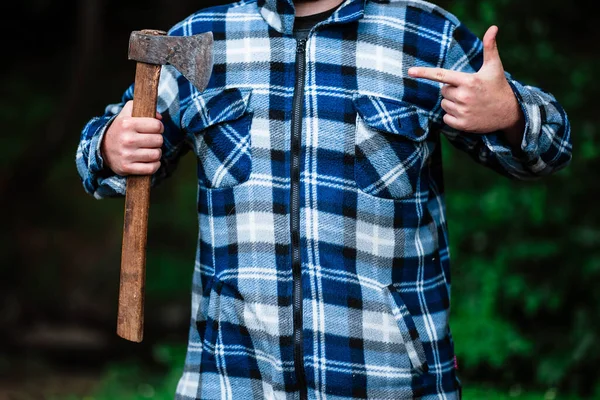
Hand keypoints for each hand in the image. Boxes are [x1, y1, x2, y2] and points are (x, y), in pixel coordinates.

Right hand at [100, 101, 163, 175]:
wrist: (102, 149)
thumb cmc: (120, 130)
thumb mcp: (126, 114)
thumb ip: (141, 107)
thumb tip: (159, 117)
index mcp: (127, 124)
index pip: (157, 126)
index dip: (159, 127)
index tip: (154, 129)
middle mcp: (127, 139)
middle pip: (159, 140)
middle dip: (157, 140)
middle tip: (151, 140)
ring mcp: (127, 155)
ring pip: (157, 154)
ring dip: (156, 153)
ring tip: (149, 149)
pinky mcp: (127, 168)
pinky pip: (152, 168)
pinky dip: (155, 165)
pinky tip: (150, 160)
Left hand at [408, 26, 523, 135]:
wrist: (509, 113)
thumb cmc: (498, 87)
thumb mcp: (494, 67)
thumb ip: (490, 47)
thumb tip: (493, 27)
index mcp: (469, 81)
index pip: (442, 75)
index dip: (424, 73)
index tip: (410, 71)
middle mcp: (464, 97)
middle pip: (443, 91)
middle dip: (452, 90)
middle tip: (468, 91)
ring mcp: (462, 112)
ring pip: (444, 104)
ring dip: (452, 103)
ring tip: (469, 102)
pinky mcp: (462, 124)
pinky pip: (445, 118)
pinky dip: (452, 116)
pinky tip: (466, 113)